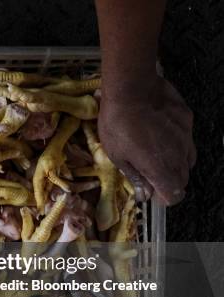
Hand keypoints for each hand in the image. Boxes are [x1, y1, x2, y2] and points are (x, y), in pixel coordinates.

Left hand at [98, 76, 194, 204]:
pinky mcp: (188, 120)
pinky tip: (161, 134)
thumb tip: (144, 195)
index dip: (164, 198)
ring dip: (174, 164)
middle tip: (149, 173)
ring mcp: (186, 137)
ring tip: (155, 154)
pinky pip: (187, 140)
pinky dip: (177, 144)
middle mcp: (178, 156)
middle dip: (168, 182)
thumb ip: (135, 176)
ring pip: (187, 161)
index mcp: (160, 169)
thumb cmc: (117, 124)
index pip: (175, 195)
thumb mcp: (117, 155)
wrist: (132, 89)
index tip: (152, 193)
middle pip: (182, 180)